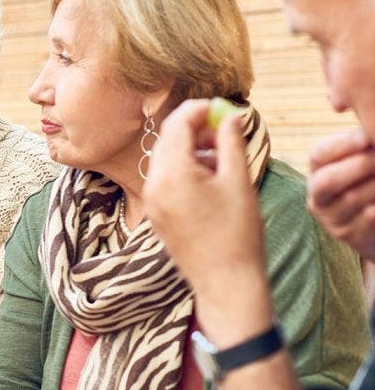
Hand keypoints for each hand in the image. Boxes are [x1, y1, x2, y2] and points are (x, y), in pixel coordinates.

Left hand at [144, 100, 266, 297]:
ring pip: (166, 160)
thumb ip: (231, 142)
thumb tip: (230, 116)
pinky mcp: (156, 214)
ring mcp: (152, 202)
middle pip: (168, 141)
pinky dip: (185, 170)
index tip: (221, 108)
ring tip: (222, 157)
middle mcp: (154, 186)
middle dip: (194, 130)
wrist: (225, 281)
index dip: (198, 110)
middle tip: (224, 131)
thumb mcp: (238, 181)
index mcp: (172, 174)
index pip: (177, 125)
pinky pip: (165, 180)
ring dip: (191, 150)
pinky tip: (211, 178)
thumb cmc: (237, 233)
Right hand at [306, 127, 374, 260]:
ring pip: (352, 198)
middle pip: (327, 180)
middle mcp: (317, 196)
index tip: (368, 137)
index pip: (319, 155)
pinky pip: (368, 219)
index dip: (343, 144)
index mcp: (318, 171)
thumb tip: (365, 118)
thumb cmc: (374, 183)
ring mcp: (331, 218)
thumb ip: (363, 144)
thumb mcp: (364, 161)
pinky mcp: (348, 236)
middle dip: (360, 165)